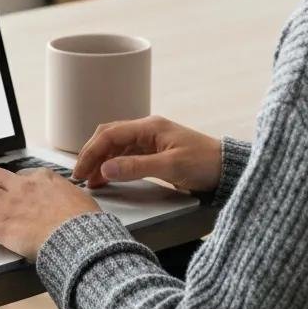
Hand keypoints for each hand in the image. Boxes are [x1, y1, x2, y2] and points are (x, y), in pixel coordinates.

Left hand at [0, 165, 100, 260]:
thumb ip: (69, 197)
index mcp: (43, 178)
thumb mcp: (80, 199)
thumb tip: (73, 202)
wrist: (77, 237)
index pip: (21, 174)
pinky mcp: (0, 225)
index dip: (16, 183)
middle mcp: (23, 186)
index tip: (15, 190)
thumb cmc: (84, 222)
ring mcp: (9, 204)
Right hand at [72, 115, 222, 192]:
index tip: (81, 171)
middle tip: (80, 176)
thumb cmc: (205, 163)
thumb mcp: (170, 166)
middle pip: (109, 137)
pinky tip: (107, 178)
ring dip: (101, 162)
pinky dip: (113, 166)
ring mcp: (150, 141)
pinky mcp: (155, 153)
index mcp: (150, 127)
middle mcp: (147, 130)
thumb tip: (106, 169)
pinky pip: (126, 156)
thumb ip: (137, 167)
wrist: (227, 168)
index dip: (91, 152)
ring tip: (90, 181)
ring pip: (116, 147)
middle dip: (92, 155)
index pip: (110, 134)